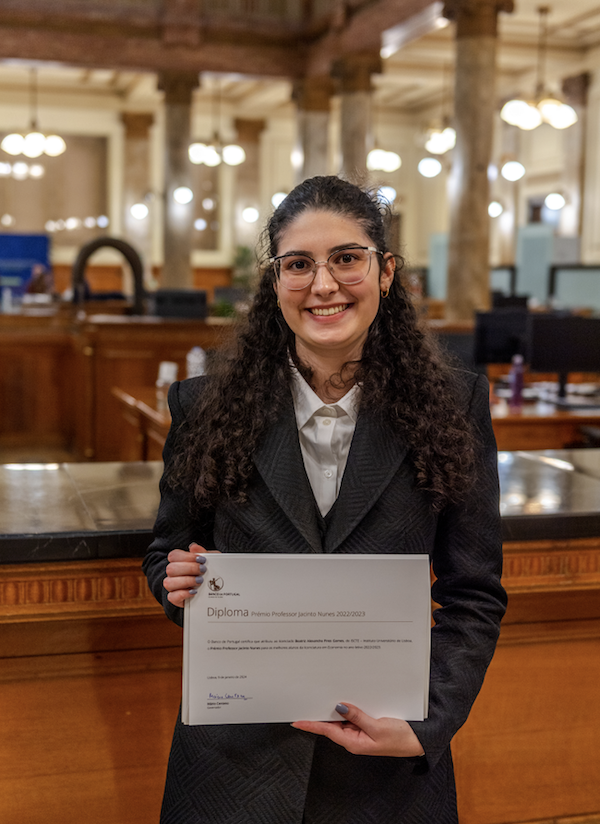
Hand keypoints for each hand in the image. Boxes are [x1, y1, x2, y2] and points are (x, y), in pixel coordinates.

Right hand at [163, 542, 220, 607]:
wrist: (214, 590)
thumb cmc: (209, 572)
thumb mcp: (210, 561)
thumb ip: (203, 553)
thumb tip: (193, 547)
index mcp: (178, 562)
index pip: (173, 556)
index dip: (186, 556)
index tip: (201, 559)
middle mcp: (172, 574)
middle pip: (171, 568)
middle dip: (189, 568)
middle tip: (203, 570)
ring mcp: (172, 587)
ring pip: (168, 583)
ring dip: (186, 581)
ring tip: (200, 581)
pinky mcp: (175, 599)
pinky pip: (172, 597)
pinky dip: (183, 594)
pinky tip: (194, 591)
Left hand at [291, 702, 424, 757]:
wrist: (418, 741)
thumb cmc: (400, 738)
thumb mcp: (378, 727)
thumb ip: (357, 716)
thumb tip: (339, 706)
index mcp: (353, 742)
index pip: (327, 731)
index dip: (311, 724)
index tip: (297, 720)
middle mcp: (354, 738)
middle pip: (331, 724)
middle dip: (320, 712)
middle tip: (306, 699)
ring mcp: (360, 732)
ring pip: (341, 719)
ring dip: (333, 708)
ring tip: (321, 695)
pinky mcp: (367, 726)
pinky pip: (352, 716)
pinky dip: (347, 707)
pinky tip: (344, 698)